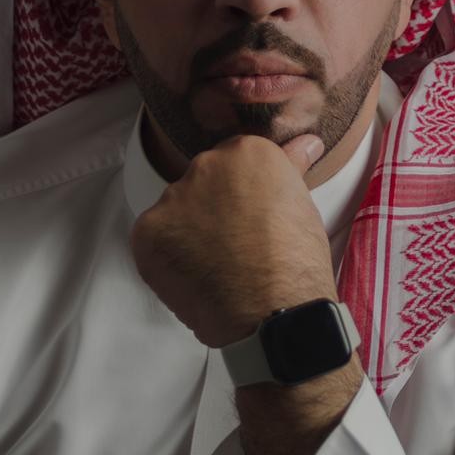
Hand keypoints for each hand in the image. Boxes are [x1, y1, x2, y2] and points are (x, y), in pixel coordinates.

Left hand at [130, 134, 335, 346]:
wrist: (273, 312)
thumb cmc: (296, 262)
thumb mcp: (303, 205)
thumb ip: (292, 166)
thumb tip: (306, 142)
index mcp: (245, 152)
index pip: (234, 162)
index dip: (242, 194)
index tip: (252, 217)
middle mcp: (204, 166)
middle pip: (202, 183)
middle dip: (214, 209)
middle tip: (236, 243)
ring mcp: (172, 200)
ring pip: (176, 212)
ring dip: (189, 232)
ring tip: (216, 265)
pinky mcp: (147, 234)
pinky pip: (155, 240)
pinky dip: (169, 257)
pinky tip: (195, 276)